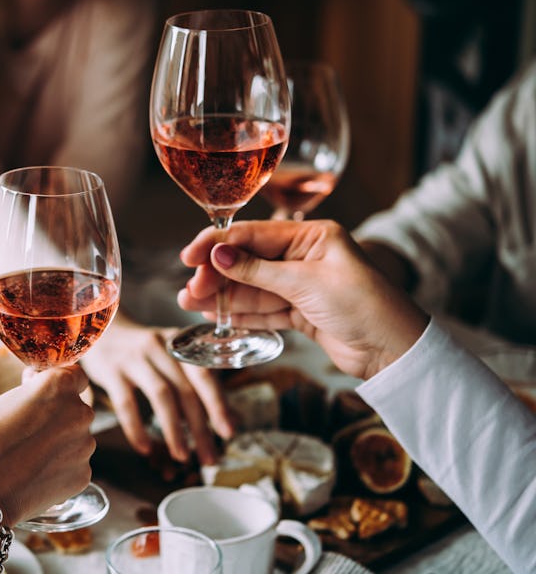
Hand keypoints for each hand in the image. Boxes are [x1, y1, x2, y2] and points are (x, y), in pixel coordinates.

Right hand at [0, 366, 94, 524]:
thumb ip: (26, 396)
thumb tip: (35, 397)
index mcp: (58, 387)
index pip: (75, 375)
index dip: (56, 381)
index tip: (38, 390)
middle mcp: (79, 413)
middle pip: (75, 407)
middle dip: (57, 413)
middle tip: (26, 428)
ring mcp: (84, 447)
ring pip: (76, 436)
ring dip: (59, 441)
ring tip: (27, 456)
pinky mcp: (83, 476)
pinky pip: (74, 463)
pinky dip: (59, 466)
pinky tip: (33, 474)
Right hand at [80, 314, 231, 464]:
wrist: (101, 329)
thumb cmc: (144, 351)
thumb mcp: (171, 356)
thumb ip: (196, 382)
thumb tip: (227, 418)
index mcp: (180, 344)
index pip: (204, 375)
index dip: (218, 404)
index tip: (229, 432)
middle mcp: (160, 347)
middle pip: (186, 390)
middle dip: (200, 428)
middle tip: (210, 458)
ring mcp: (135, 358)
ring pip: (161, 396)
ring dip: (174, 430)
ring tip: (182, 457)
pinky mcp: (112, 371)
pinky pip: (126, 403)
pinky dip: (136, 428)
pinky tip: (145, 448)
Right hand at [178, 220, 428, 379]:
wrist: (395, 351)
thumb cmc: (365, 306)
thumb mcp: (307, 283)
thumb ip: (258, 271)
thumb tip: (218, 254)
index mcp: (313, 236)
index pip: (254, 235)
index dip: (218, 244)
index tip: (190, 256)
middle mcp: (305, 257)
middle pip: (249, 262)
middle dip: (217, 274)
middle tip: (190, 287)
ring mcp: (302, 286)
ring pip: (252, 288)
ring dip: (222, 295)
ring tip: (190, 301)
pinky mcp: (301, 313)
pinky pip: (263, 309)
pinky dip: (240, 312)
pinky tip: (215, 313)